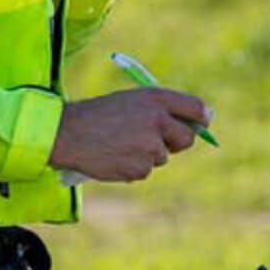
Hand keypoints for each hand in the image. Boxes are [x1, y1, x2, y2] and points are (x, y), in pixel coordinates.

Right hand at [48, 83, 206, 182]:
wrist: (68, 133)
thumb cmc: (99, 114)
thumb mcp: (130, 101)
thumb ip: (161, 108)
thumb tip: (201, 119)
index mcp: (156, 99)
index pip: (196, 108)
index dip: (201, 118)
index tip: (201, 124)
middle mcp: (158, 121)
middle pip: (186, 139)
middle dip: (176, 142)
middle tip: (156, 140)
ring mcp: (151, 147)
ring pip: (162, 157)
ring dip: (147, 154)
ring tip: (121, 144)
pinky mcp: (141, 168)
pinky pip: (146, 171)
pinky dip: (133, 167)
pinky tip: (115, 156)